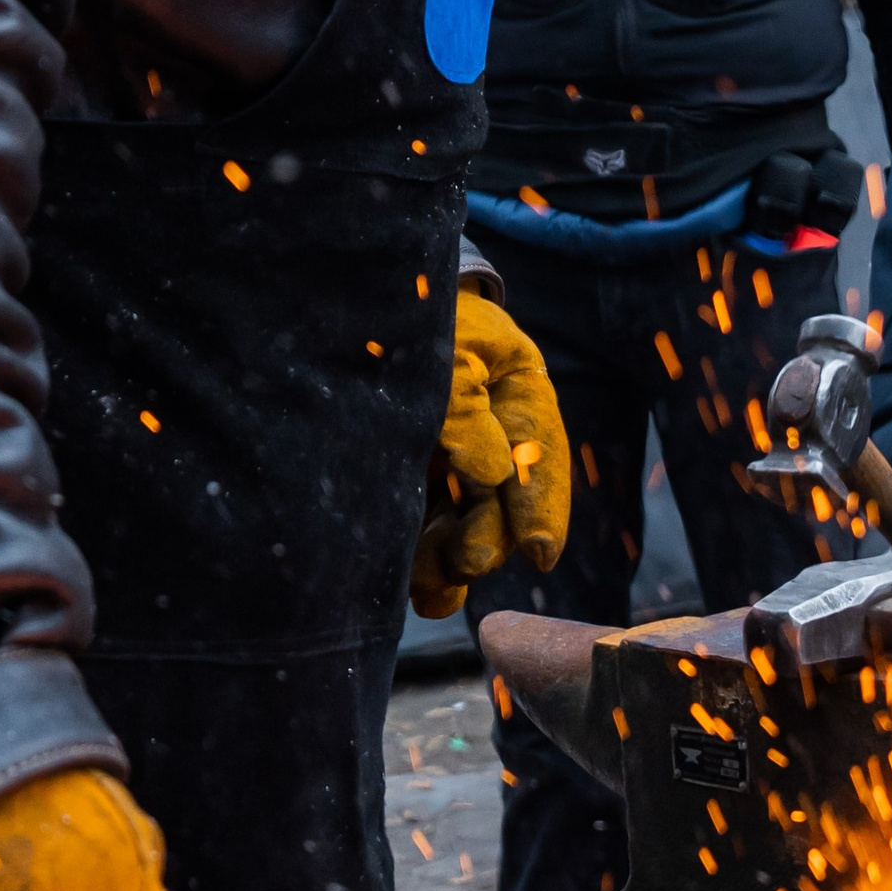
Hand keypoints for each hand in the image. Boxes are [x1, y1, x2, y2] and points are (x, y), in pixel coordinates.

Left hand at [408, 287, 571, 617]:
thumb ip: (464, 400)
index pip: (539, 451)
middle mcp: (492, 431)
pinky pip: (424, 527)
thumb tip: (492, 473)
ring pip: (463, 521)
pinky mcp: (408, 477)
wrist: (350, 299)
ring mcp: (450, 457)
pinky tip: (421, 591)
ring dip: (454, 559)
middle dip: (488, 537)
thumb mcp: (445, 341)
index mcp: (517, 390)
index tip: (539, 550)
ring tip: (435, 587)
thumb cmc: (410, 313)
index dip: (541, 504)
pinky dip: (422, 561)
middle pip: (500, 498)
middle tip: (467, 563)